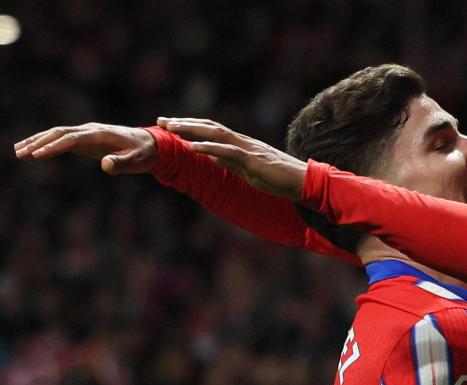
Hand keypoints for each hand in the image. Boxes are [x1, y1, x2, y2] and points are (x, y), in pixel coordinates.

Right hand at [14, 123, 157, 173]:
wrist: (151, 144)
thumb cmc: (144, 154)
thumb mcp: (137, 161)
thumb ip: (122, 163)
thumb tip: (106, 165)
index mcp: (100, 134)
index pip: (71, 139)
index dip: (53, 147)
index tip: (37, 155)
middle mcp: (90, 130)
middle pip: (59, 134)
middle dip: (38, 143)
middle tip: (20, 154)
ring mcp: (87, 133)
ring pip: (57, 134)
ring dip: (37, 141)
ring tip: (18, 151)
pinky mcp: (86, 139)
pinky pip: (62, 139)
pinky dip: (46, 143)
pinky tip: (33, 151)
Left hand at [157, 117, 305, 200]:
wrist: (304, 182)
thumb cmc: (281, 179)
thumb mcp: (250, 170)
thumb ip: (231, 162)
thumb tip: (211, 156)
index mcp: (243, 144)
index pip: (213, 129)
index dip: (191, 125)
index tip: (171, 124)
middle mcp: (244, 141)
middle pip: (210, 126)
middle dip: (184, 123)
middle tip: (161, 121)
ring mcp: (249, 149)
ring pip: (216, 133)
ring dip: (191, 130)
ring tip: (171, 129)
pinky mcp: (253, 161)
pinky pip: (227, 151)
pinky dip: (208, 148)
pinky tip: (191, 147)